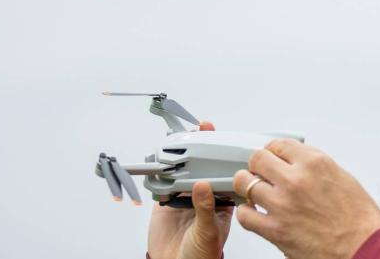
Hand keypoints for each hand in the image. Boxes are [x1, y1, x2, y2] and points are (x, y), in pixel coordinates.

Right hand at [148, 121, 233, 258]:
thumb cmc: (203, 256)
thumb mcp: (209, 231)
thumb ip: (206, 208)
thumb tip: (202, 185)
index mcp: (221, 199)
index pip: (221, 169)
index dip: (218, 151)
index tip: (214, 134)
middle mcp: (203, 195)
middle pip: (200, 165)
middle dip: (196, 148)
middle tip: (193, 133)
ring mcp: (184, 198)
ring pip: (181, 172)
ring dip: (177, 159)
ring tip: (173, 145)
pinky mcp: (165, 204)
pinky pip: (161, 184)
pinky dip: (158, 175)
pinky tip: (158, 167)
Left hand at [232, 140, 379, 258]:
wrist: (364, 247)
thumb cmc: (359, 218)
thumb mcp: (342, 178)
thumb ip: (315, 167)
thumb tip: (298, 164)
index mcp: (315, 163)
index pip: (280, 144)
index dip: (273, 150)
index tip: (272, 156)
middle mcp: (296, 180)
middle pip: (257, 159)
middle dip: (257, 164)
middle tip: (260, 171)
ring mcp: (283, 204)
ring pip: (245, 183)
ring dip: (248, 186)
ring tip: (253, 190)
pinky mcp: (275, 230)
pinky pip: (246, 215)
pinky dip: (246, 212)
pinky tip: (254, 212)